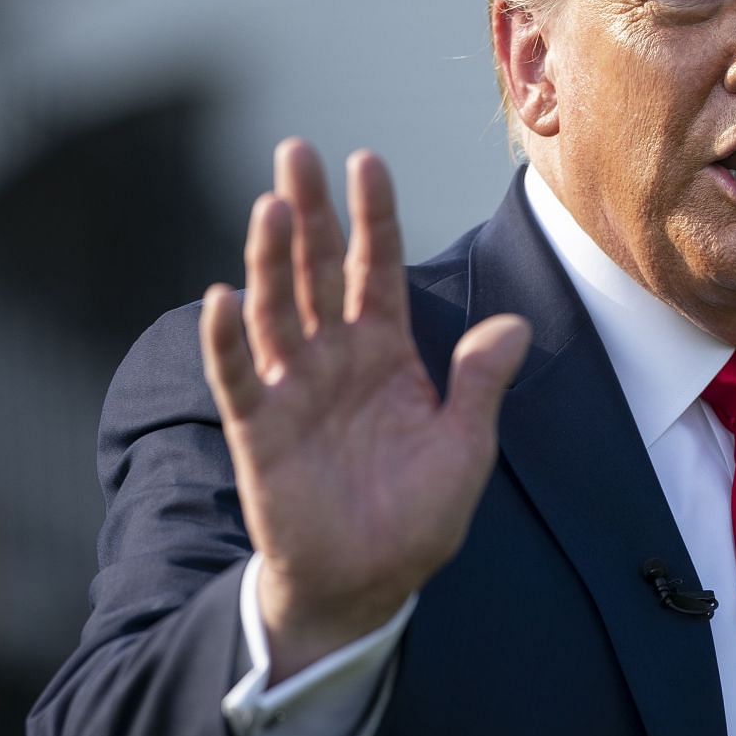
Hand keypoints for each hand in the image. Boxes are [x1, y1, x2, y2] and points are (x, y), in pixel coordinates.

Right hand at [199, 140, 529, 680]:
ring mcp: (291, 389)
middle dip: (308, 211)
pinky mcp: (257, 430)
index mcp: (384, 352)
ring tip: (270, 205)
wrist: (367, 584)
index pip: (375, 268)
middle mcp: (333, 357)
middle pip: (316, 270)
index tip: (367, 162)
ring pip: (276, 310)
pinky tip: (222, 298)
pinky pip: (239, 378)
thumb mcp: (465, 448)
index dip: (372, 217)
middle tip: (296, 151)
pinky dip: (228, 341)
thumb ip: (480, 384)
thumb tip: (514, 324)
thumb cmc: (416, 516)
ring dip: (270, 259)